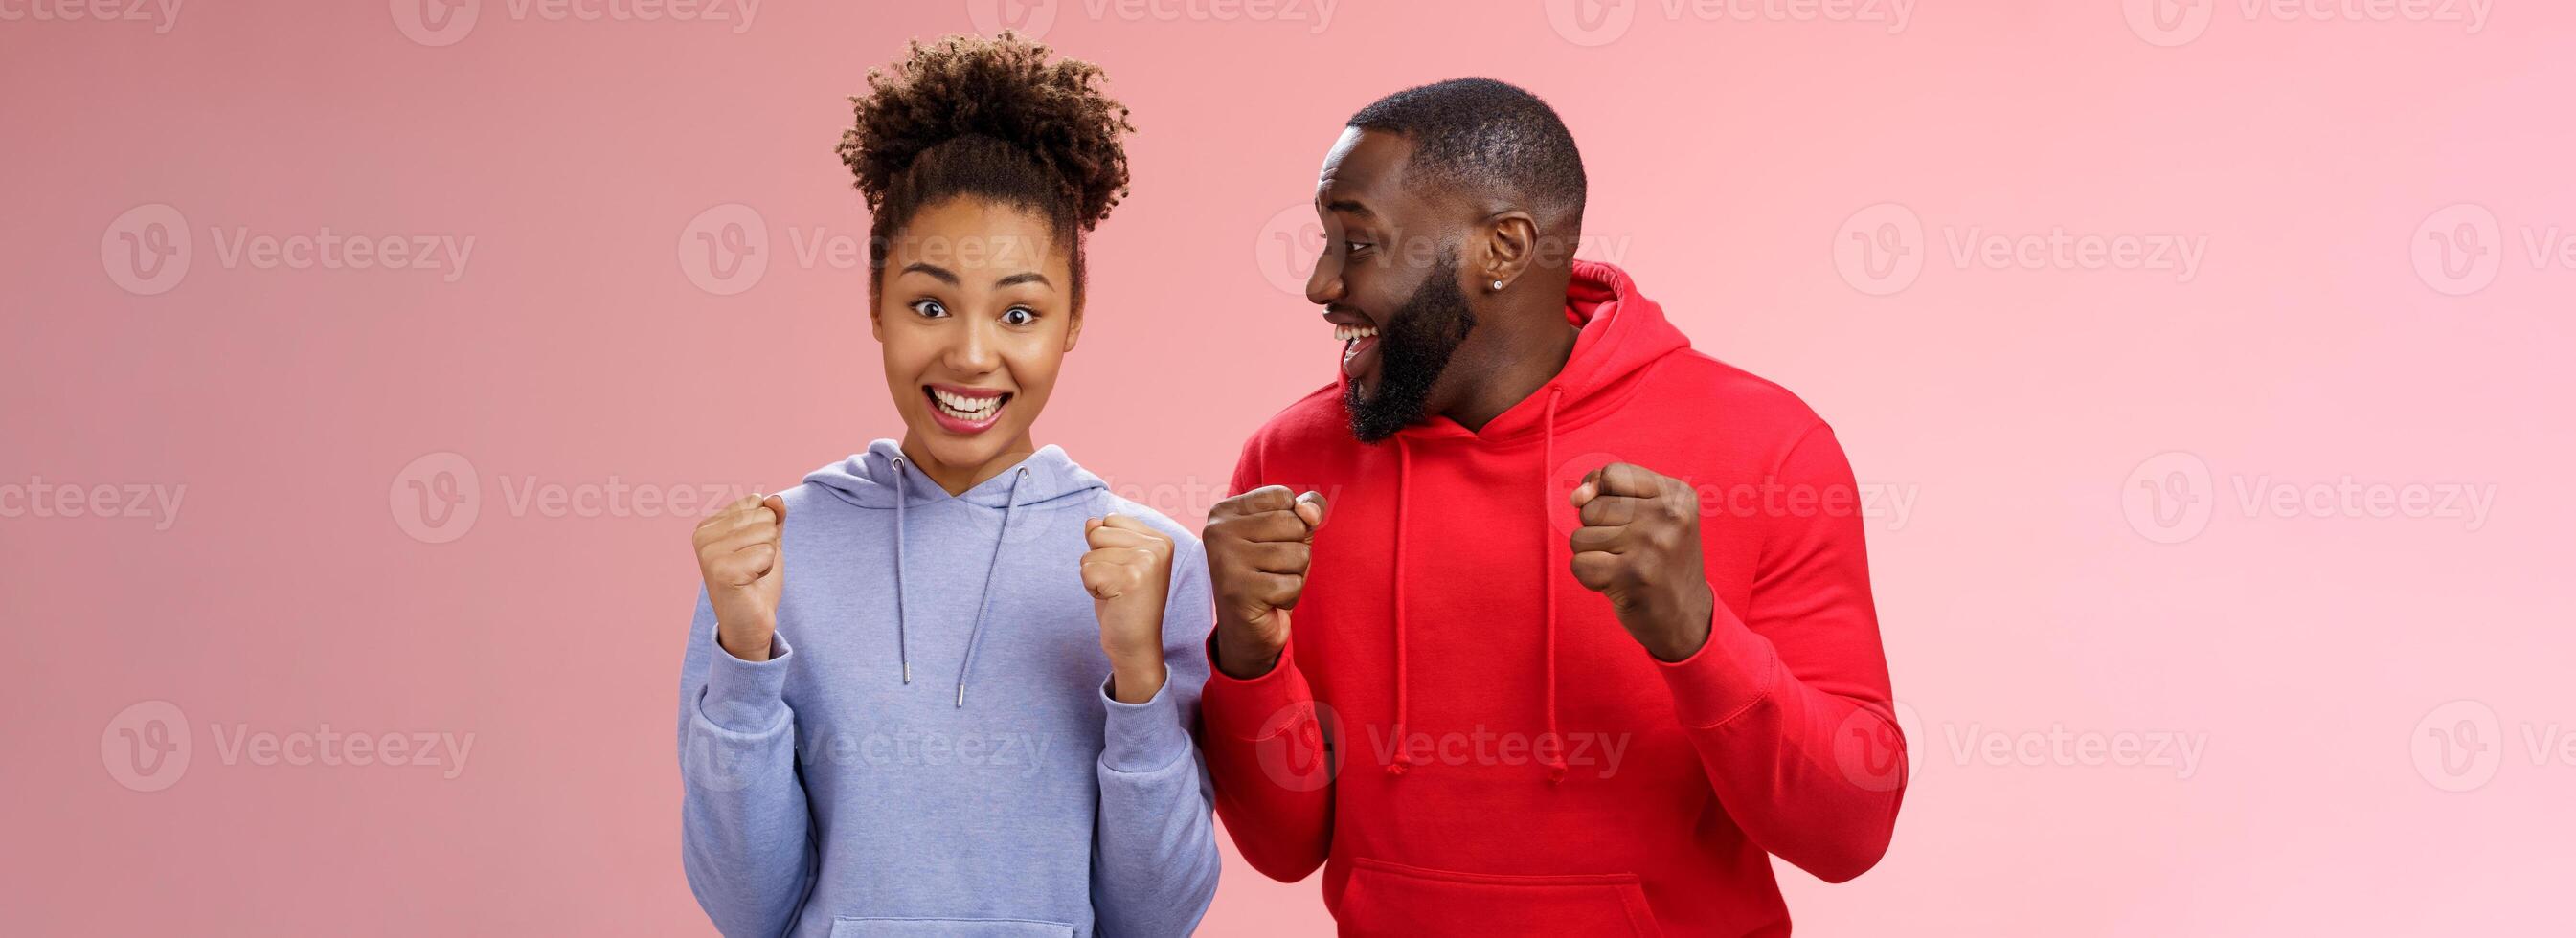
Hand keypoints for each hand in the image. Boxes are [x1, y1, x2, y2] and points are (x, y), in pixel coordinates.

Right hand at [694, 493, 786, 660]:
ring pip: (767, 533)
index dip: (765, 529)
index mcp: (708, 525)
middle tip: (752, 567)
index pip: (756, 502)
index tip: (749, 553)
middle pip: (763, 516)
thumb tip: (776, 499)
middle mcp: (702, 536)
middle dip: (768, 543)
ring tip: (751, 574)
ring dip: (768, 557)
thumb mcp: (767, 542)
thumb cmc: (756, 582)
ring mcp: (709, 553)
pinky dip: (767, 569)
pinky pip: (767, 553)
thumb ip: (772, 518)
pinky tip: (750, 582)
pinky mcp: (722, 571)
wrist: (750, 623)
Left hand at [1083, 514, 1175, 703]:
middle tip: (1118, 584)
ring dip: (1094, 577)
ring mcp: (1147, 561)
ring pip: (1089, 554)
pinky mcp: (1131, 579)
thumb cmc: (1125, 603)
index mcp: (1160, 539)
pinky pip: (1087, 571)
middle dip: (1098, 560)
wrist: (1135, 644)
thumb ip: (1105, 537)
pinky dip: (1091, 589)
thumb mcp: (1116, 563)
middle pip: (1097, 533)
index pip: (1109, 520)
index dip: (1106, 548)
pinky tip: (1112, 601)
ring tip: (1116, 593)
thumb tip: (1091, 522)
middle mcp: (1159, 546)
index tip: (1123, 571)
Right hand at [1204, 486, 1326, 678]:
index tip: (1269, 544)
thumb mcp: (1292, 533)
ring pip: (1297, 554)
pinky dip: (1290, 596)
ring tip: (1270, 585)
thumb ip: (1307, 508)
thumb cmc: (1270, 574)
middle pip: (1293, 523)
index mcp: (1224, 511)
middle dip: (1296, 551)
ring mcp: (1225, 561)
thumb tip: (1309, 513)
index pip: (1283, 496)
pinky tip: (1269, 601)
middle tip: (1271, 570)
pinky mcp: (1238, 591)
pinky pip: (1292, 584)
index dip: (1293, 523)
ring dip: (1295, 575)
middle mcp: (1217, 531)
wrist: (1248, 630)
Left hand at [1569, 463, 1714, 661]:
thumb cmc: (1659, 559)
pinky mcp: (1633, 576)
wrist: (1686, 616)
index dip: (1602, 495)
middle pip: (1592, 508)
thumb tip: (1577, 497)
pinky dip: (1589, 577)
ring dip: (1593, 555)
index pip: (1612, 474)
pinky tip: (1616, 582)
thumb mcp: (1651, 515)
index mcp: (1677, 495)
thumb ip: (1610, 492)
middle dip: (1598, 531)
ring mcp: (1652, 546)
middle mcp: (1669, 516)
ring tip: (1624, 566)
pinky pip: (1579, 564)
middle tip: (1629, 550)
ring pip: (1581, 536)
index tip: (1621, 518)